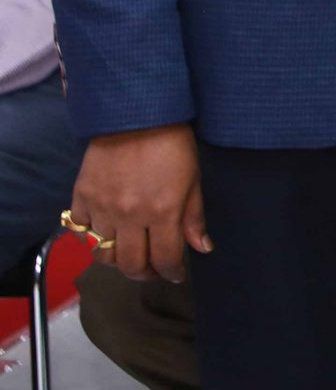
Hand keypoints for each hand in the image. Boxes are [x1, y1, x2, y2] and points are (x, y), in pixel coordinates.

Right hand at [69, 124, 209, 281]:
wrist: (137, 115)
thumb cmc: (173, 145)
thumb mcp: (193, 180)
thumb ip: (194, 218)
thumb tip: (202, 249)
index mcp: (163, 213)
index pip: (165, 259)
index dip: (172, 273)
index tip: (176, 274)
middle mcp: (130, 216)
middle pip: (130, 264)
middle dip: (143, 273)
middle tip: (151, 269)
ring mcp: (102, 208)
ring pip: (102, 253)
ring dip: (118, 257)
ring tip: (130, 251)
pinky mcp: (81, 196)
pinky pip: (80, 231)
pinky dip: (91, 237)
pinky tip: (106, 232)